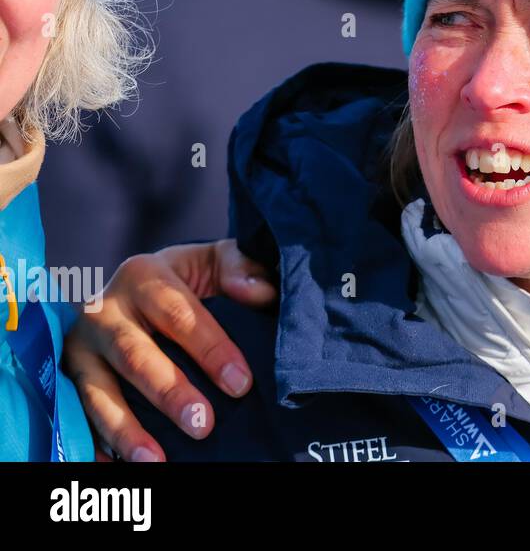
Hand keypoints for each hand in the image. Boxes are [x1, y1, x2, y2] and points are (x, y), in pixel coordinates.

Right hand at [64, 239, 276, 461]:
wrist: (138, 285)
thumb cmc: (188, 278)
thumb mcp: (214, 261)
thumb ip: (241, 268)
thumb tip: (260, 292)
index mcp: (143, 275)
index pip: (180, 316)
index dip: (212, 350)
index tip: (241, 384)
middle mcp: (103, 310)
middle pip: (135, 356)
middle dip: (169, 393)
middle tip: (203, 425)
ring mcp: (80, 347)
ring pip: (98, 392)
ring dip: (126, 429)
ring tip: (155, 460)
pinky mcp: (69, 377)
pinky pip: (78, 416)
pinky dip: (96, 443)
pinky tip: (117, 467)